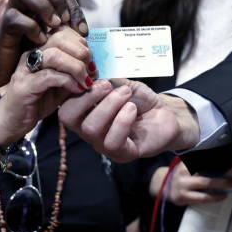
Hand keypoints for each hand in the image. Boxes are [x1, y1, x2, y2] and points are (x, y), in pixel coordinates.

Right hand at [0, 0, 86, 88]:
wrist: (7, 72)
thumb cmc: (34, 53)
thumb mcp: (55, 41)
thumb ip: (67, 33)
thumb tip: (84, 32)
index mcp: (39, 1)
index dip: (73, 5)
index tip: (82, 31)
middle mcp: (23, 1)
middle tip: (63, 20)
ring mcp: (11, 11)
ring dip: (42, 5)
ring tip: (53, 26)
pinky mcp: (2, 27)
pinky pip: (14, 16)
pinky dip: (31, 27)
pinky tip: (40, 41)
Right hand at [0, 27, 91, 144]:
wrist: (13, 121)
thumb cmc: (38, 100)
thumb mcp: (62, 84)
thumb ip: (76, 73)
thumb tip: (96, 66)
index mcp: (40, 49)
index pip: (62, 31)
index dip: (81, 42)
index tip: (91, 59)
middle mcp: (30, 54)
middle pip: (59, 38)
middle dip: (81, 52)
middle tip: (91, 69)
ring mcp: (25, 69)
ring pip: (54, 55)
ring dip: (76, 67)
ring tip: (86, 81)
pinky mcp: (24, 86)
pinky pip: (49, 76)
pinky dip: (68, 81)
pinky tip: (77, 89)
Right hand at [59, 79, 199, 161]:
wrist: (166, 114)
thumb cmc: (142, 100)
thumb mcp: (124, 84)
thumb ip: (109, 81)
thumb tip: (94, 77)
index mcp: (86, 113)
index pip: (65, 106)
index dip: (74, 91)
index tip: (95, 78)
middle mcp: (90, 131)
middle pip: (70, 118)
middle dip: (88, 97)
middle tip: (108, 86)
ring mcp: (104, 144)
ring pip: (91, 129)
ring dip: (109, 106)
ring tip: (127, 96)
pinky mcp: (122, 154)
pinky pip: (112, 141)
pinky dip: (122, 120)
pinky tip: (132, 110)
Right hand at [149, 162, 231, 205]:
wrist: (162, 187)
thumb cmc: (181, 175)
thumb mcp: (188, 165)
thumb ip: (200, 162)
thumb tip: (224, 161)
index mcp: (187, 161)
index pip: (207, 158)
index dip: (222, 160)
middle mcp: (184, 171)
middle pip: (209, 169)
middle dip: (226, 172)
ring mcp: (183, 184)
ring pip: (207, 183)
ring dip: (223, 184)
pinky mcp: (183, 196)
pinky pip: (202, 197)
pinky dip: (214, 196)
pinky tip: (223, 195)